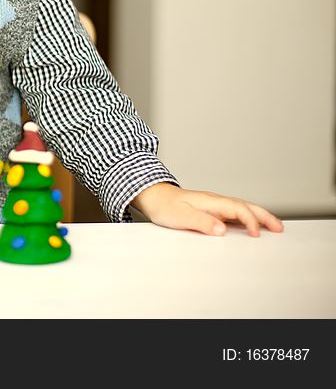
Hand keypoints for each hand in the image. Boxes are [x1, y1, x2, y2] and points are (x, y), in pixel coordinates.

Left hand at [132, 182, 283, 236]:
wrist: (152, 196)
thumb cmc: (164, 206)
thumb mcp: (180, 216)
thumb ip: (201, 223)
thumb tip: (221, 230)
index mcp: (211, 202)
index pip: (238, 209)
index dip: (250, 221)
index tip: (257, 234)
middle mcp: (215, 201)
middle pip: (246, 206)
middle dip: (264, 216)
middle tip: (279, 228)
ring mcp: (213, 205)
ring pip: (242, 208)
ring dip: (258, 216)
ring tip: (273, 226)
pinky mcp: (210, 210)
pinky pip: (234, 213)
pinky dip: (246, 218)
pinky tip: (249, 225)